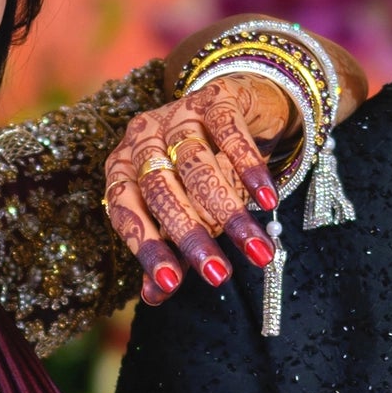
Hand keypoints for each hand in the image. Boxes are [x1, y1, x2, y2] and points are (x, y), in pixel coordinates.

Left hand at [101, 78, 289, 305]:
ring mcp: (178, 112)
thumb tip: (155, 295)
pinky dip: (249, 167)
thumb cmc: (204, 170)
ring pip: (197, 164)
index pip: (125, 209)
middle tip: (218, 274)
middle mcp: (143, 136)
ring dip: (229, 211)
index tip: (171, 284)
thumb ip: (169, 249)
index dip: (147, 247)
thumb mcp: (184, 210)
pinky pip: (230, 132)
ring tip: (256, 250)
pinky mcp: (216, 97)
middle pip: (160, 188)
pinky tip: (268, 199)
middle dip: (191, 235)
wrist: (240, 110)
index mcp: (123, 167)